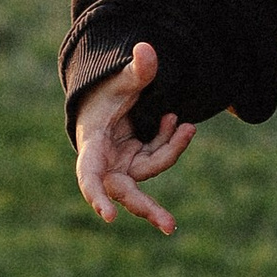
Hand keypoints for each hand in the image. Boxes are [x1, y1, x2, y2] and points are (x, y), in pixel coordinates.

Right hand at [71, 44, 196, 234]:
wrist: (107, 97)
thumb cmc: (105, 91)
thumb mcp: (118, 80)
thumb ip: (135, 71)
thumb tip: (147, 49)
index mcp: (92, 147)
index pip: (91, 176)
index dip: (97, 196)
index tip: (108, 217)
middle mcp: (107, 163)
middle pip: (126, 192)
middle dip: (148, 208)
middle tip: (170, 226)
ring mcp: (124, 165)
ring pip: (151, 169)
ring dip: (171, 150)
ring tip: (186, 126)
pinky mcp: (139, 162)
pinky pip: (158, 157)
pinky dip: (169, 141)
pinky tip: (176, 123)